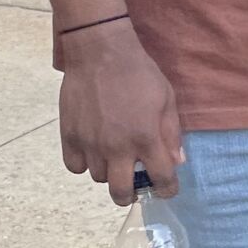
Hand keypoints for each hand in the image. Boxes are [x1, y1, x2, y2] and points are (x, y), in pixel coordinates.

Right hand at [57, 20, 185, 201]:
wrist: (100, 52)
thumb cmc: (138, 73)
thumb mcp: (166, 98)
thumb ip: (171, 133)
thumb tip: (177, 161)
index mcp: (145, 138)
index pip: (160, 178)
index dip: (167, 189)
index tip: (166, 189)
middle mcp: (117, 147)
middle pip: (121, 192)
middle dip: (131, 195)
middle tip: (134, 186)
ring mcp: (90, 143)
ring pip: (99, 178)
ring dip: (109, 173)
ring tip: (113, 157)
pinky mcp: (69, 135)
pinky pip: (75, 166)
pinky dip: (83, 163)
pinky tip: (91, 150)